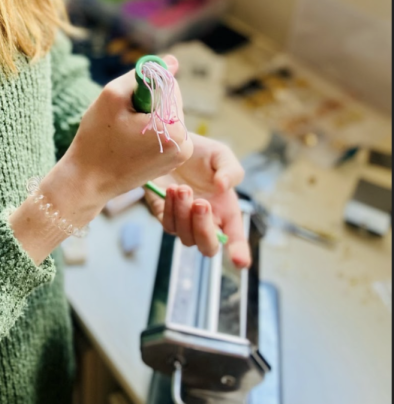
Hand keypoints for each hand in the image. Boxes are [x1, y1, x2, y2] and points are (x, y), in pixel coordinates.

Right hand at [64, 55, 192, 206]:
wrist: (87, 181)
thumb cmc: (97, 139)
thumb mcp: (113, 95)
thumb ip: (143, 75)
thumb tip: (173, 61)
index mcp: (175, 129)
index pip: (169, 87)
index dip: (143, 90)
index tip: (126, 105)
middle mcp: (185, 145)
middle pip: (169, 102)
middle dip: (145, 104)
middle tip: (122, 121)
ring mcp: (179, 156)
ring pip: (165, 116)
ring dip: (145, 116)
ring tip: (124, 133)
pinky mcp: (170, 162)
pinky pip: (162, 131)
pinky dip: (146, 130)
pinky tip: (128, 142)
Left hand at [143, 133, 250, 267]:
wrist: (169, 143)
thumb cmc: (200, 153)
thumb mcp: (220, 155)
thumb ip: (230, 170)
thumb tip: (223, 187)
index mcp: (226, 211)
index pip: (235, 239)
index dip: (239, 252)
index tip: (240, 261)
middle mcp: (206, 221)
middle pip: (208, 246)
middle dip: (204, 229)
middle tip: (201, 203)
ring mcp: (184, 221)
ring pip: (186, 237)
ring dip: (184, 214)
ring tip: (182, 188)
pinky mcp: (163, 214)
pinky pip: (168, 224)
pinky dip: (170, 210)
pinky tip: (171, 189)